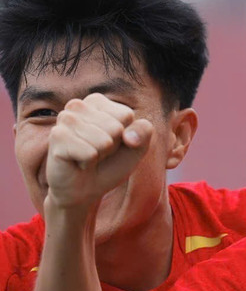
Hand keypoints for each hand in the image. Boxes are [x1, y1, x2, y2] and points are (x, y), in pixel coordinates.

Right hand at [45, 93, 153, 210]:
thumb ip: (144, 132)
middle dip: (112, 146)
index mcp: (97, 101)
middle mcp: (78, 105)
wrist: (84, 188)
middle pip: (116, 128)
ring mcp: (65, 119)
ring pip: (104, 140)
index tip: (111, 143)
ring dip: (100, 154)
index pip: (126, 115)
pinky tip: (77, 161)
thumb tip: (128, 136)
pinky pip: (90, 152)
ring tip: (87, 155)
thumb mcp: (136, 147)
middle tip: (97, 152)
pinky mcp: (57, 136)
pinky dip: (88, 162)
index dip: (125, 136)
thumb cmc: (110, 164)